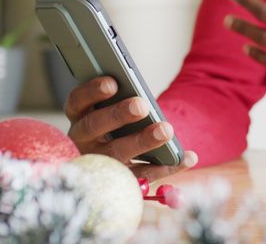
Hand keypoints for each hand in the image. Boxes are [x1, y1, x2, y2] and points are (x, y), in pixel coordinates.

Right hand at [64, 76, 197, 180]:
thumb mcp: (115, 106)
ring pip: (118, 154)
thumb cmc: (121, 120)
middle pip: (94, 126)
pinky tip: (188, 156)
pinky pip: (144, 175)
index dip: (92, 92)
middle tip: (141, 106)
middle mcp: (84, 140)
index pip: (77, 102)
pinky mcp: (121, 182)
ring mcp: (101, 163)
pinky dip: (168, 167)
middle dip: (118, 115)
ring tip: (166, 130)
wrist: (123, 153)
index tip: (113, 83)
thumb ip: (121, 97)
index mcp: (80, 115)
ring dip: (143, 141)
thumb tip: (140, 94)